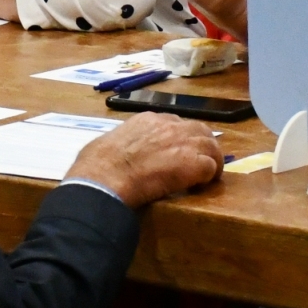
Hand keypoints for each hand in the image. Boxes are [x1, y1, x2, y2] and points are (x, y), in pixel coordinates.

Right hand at [66, 113, 222, 207]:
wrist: (104, 179)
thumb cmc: (96, 165)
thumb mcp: (107, 143)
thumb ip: (121, 144)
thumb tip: (117, 153)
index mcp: (148, 120)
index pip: (175, 123)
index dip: (179, 139)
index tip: (175, 153)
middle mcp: (169, 126)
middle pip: (200, 130)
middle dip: (202, 146)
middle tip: (198, 164)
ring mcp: (183, 143)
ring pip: (211, 146)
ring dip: (210, 162)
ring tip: (204, 178)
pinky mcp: (192, 164)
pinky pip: (210, 167)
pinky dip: (208, 177)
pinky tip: (199, 188)